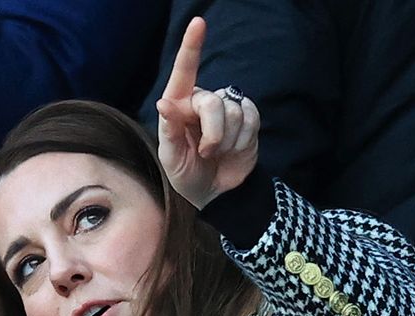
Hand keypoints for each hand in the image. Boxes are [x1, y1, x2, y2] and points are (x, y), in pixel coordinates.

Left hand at [154, 18, 259, 209]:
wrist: (216, 192)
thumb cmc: (186, 174)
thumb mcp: (171, 158)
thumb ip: (168, 130)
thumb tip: (164, 103)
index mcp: (179, 104)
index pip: (184, 71)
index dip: (192, 46)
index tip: (198, 23)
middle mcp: (202, 101)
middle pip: (212, 103)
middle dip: (212, 134)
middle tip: (206, 152)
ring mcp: (227, 108)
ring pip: (233, 113)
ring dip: (226, 141)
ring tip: (217, 153)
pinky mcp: (248, 118)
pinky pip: (250, 119)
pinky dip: (242, 140)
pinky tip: (234, 149)